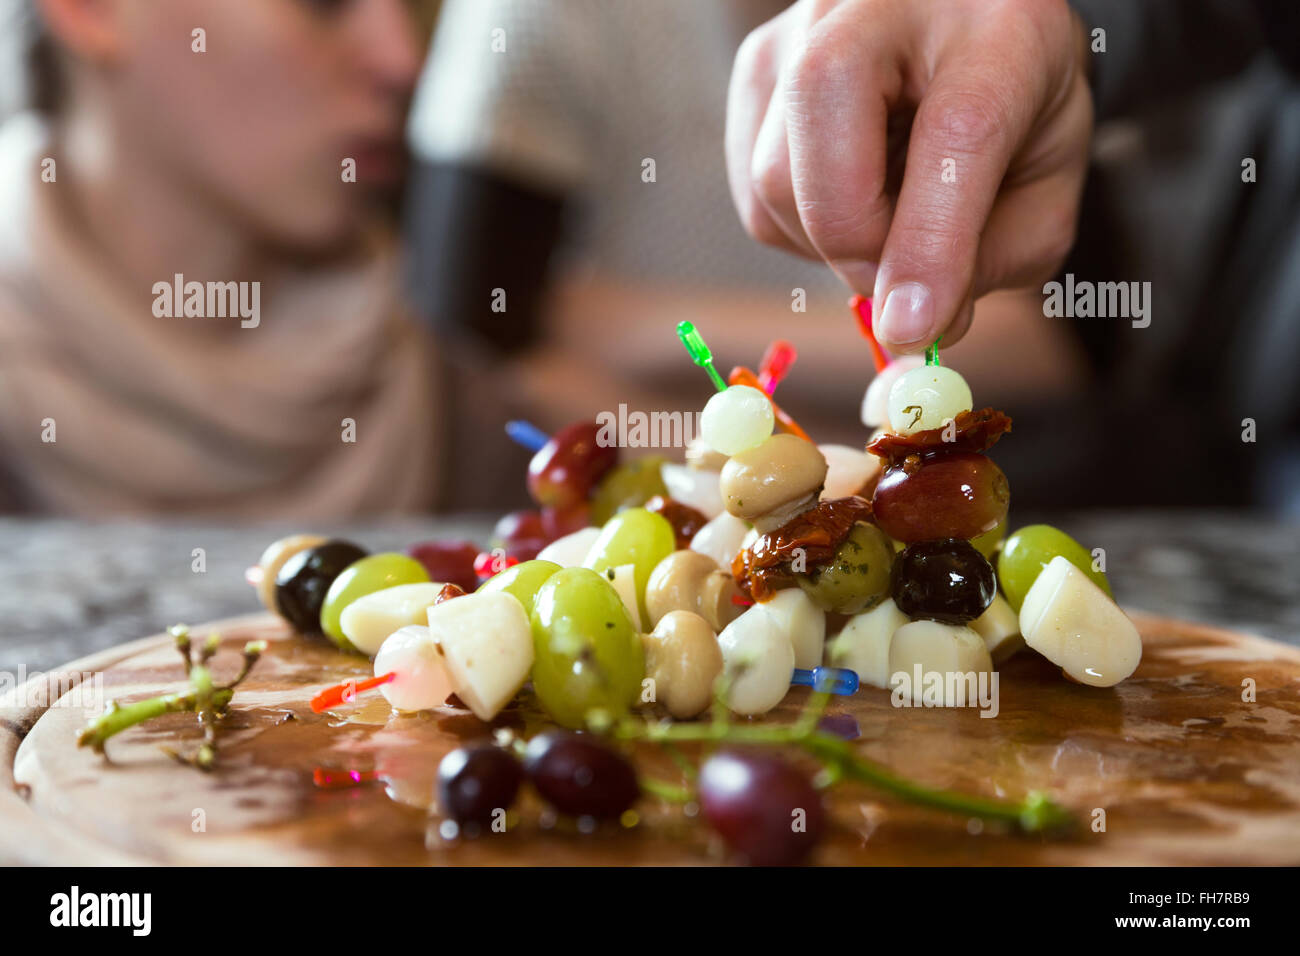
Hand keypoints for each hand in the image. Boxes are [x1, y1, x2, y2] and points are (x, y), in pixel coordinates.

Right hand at [726, 0, 1092, 350]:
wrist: (969, 26)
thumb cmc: (1015, 106)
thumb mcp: (1047, 183)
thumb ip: (998, 257)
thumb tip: (910, 326)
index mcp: (998, 26)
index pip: (956, 133)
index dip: (930, 242)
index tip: (914, 327)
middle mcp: (882, 5)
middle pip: (824, 154)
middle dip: (857, 248)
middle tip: (901, 282)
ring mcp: (801, 31)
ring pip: (775, 183)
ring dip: (829, 242)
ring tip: (888, 216)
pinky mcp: (755, 71)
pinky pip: (753, 192)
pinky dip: (801, 225)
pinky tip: (850, 194)